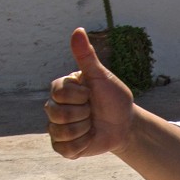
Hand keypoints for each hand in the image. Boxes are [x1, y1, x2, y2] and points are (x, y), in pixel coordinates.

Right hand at [44, 28, 135, 158]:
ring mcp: (56, 128)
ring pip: (61, 132)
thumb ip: (87, 56)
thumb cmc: (114, 97)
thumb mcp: (102, 76)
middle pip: (57, 114)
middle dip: (83, 113)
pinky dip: (82, 145)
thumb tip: (77, 30)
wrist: (125, 123)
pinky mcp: (62, 146)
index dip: (81, 96)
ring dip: (84, 129)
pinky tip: (89, 138)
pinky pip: (64, 149)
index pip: (60, 93)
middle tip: (92, 111)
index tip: (91, 94)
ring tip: (91, 124)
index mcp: (60, 89)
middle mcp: (54, 107)